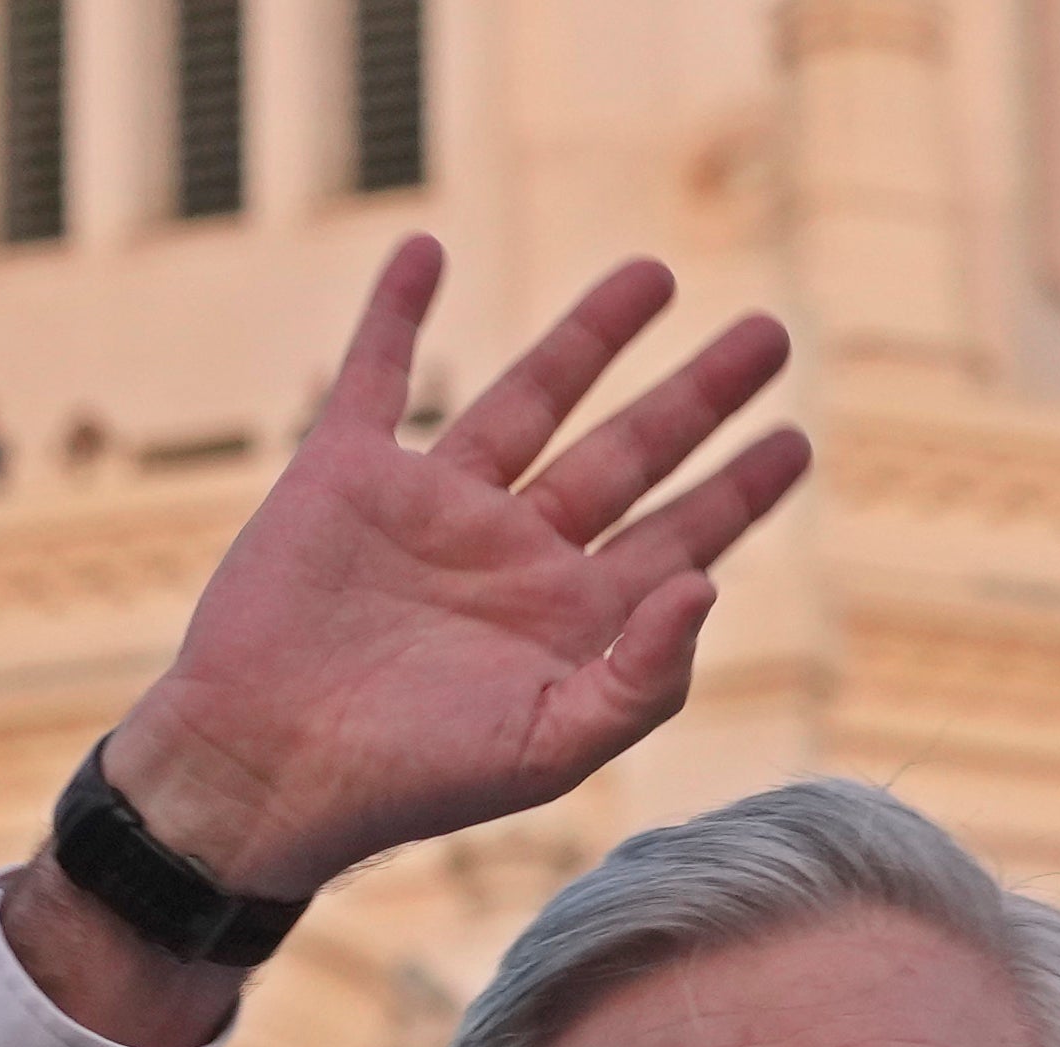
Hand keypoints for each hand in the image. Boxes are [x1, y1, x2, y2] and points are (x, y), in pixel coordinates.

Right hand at [100, 239, 807, 906]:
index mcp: (569, 620)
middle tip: (769, 336)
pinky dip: (394, 314)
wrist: (264, 770)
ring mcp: (432, 508)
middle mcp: (512, 554)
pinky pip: (377, 377)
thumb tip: (708, 581)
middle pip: (628, 453)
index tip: (795, 442)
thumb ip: (642, 679)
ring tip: (655, 274)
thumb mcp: (550, 751)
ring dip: (588, 336)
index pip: (677, 538)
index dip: (737, 491)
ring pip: (529, 398)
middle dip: (697, 396)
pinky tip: (425, 252)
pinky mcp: (344, 476)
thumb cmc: (410, 781)